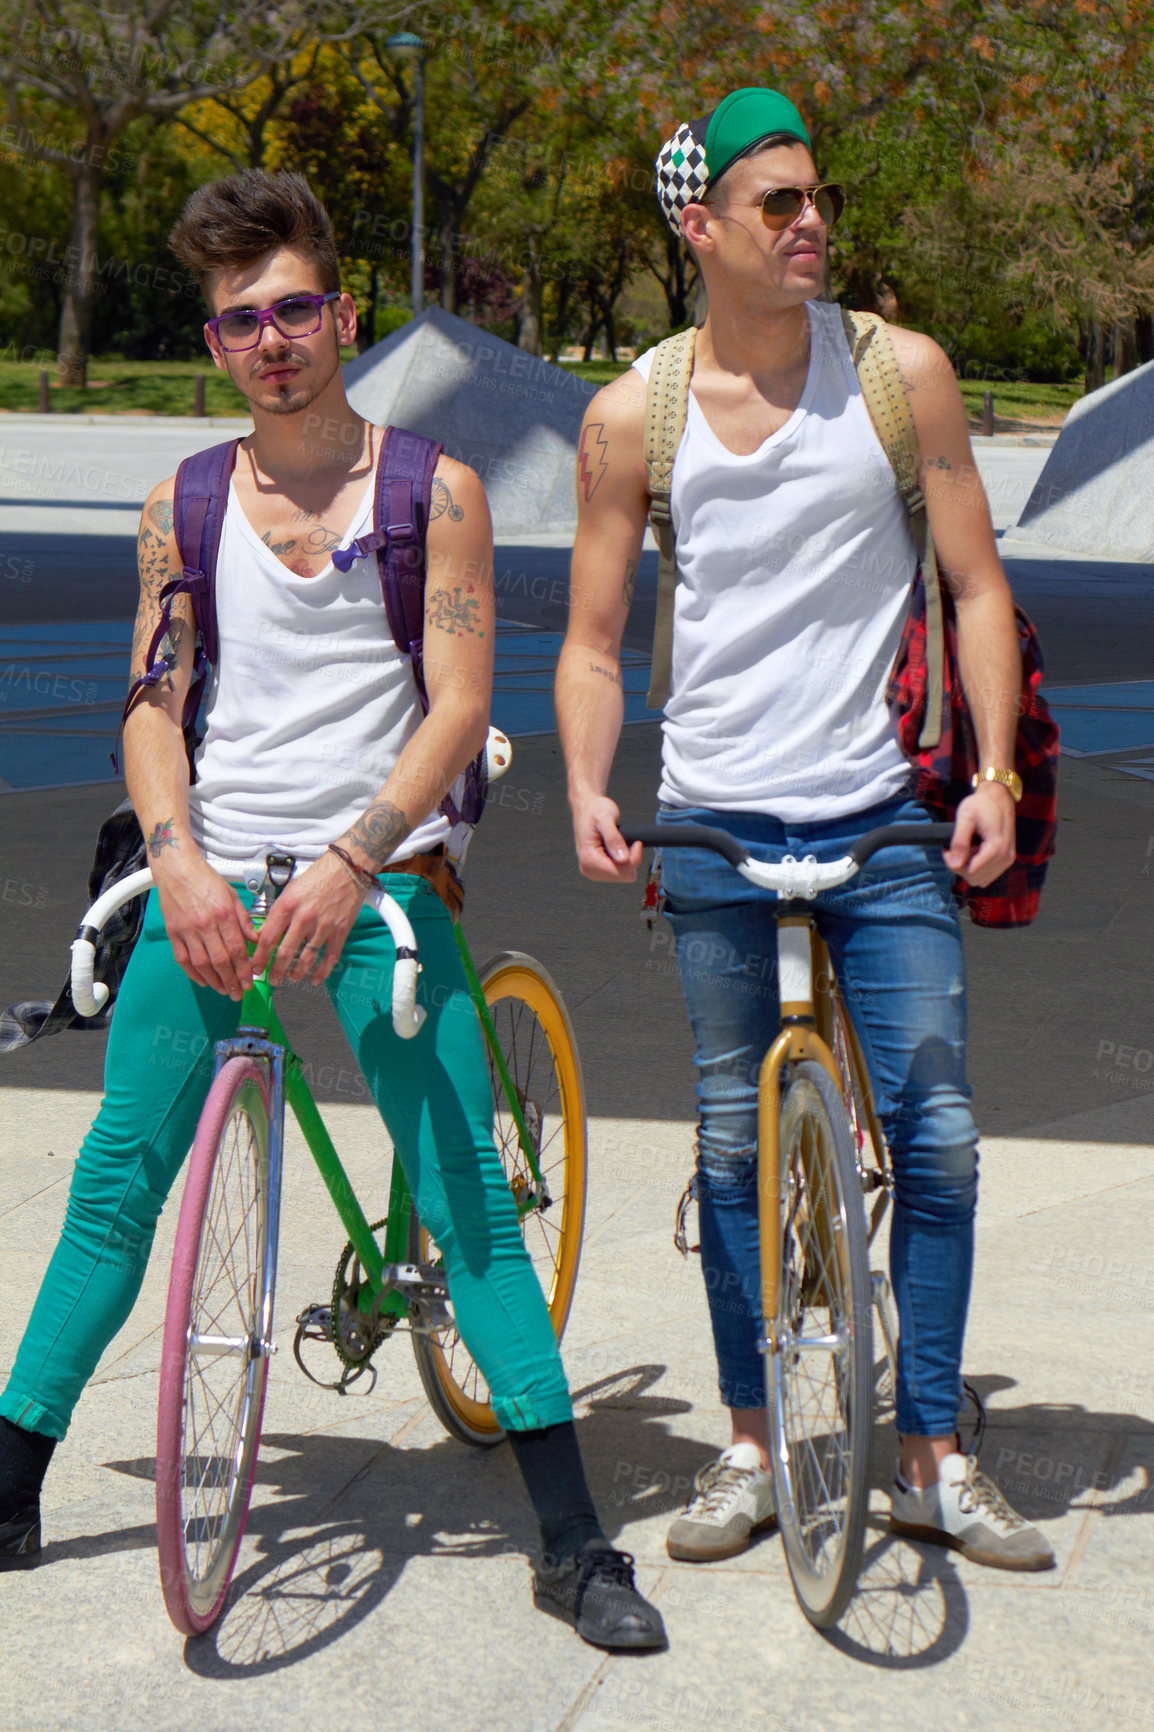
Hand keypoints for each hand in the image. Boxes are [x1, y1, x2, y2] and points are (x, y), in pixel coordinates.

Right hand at [153, 853, 256, 999]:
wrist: (177, 869)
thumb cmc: (206, 880)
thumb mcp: (232, 895)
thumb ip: (244, 920)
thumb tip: (256, 940)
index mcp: (223, 914)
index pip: (237, 949)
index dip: (244, 969)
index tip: (250, 981)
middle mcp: (205, 924)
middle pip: (220, 960)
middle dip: (231, 981)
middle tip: (238, 993)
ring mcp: (187, 930)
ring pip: (201, 964)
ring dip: (214, 981)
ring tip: (224, 991)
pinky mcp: (173, 933)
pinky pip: (183, 959)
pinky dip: (193, 973)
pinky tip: (204, 981)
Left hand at [250, 852, 365, 985]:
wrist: (346, 869)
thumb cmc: (316, 877)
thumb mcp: (289, 891)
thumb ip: (277, 913)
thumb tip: (264, 934)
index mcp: (287, 905)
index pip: (267, 938)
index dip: (260, 957)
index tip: (256, 967)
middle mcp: (303, 917)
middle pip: (284, 953)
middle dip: (276, 971)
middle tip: (272, 979)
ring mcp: (323, 926)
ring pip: (306, 959)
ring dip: (296, 973)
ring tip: (291, 978)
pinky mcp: (340, 931)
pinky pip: (329, 957)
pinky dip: (321, 972)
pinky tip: (314, 979)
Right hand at [572, 794, 642, 882]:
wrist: (587, 808)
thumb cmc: (594, 810)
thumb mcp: (606, 818)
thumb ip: (614, 839)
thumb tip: (623, 858)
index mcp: (588, 858)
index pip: (620, 872)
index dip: (633, 858)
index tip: (636, 843)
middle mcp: (588, 868)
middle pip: (624, 876)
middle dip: (631, 859)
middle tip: (627, 841)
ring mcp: (593, 871)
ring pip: (624, 876)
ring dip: (627, 860)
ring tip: (621, 843)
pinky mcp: (598, 870)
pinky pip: (620, 872)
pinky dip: (624, 861)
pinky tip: (617, 849)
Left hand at [943, 784, 1015, 886]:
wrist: (998, 797)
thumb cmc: (980, 804)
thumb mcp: (965, 816)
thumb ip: (959, 841)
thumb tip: (954, 864)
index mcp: (997, 847)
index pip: (970, 872)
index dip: (954, 863)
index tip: (947, 849)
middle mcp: (1006, 857)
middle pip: (974, 878)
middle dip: (960, 866)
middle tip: (954, 847)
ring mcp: (1007, 860)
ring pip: (980, 879)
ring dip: (968, 867)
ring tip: (965, 847)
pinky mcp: (1006, 860)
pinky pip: (986, 875)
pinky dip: (977, 867)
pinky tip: (973, 851)